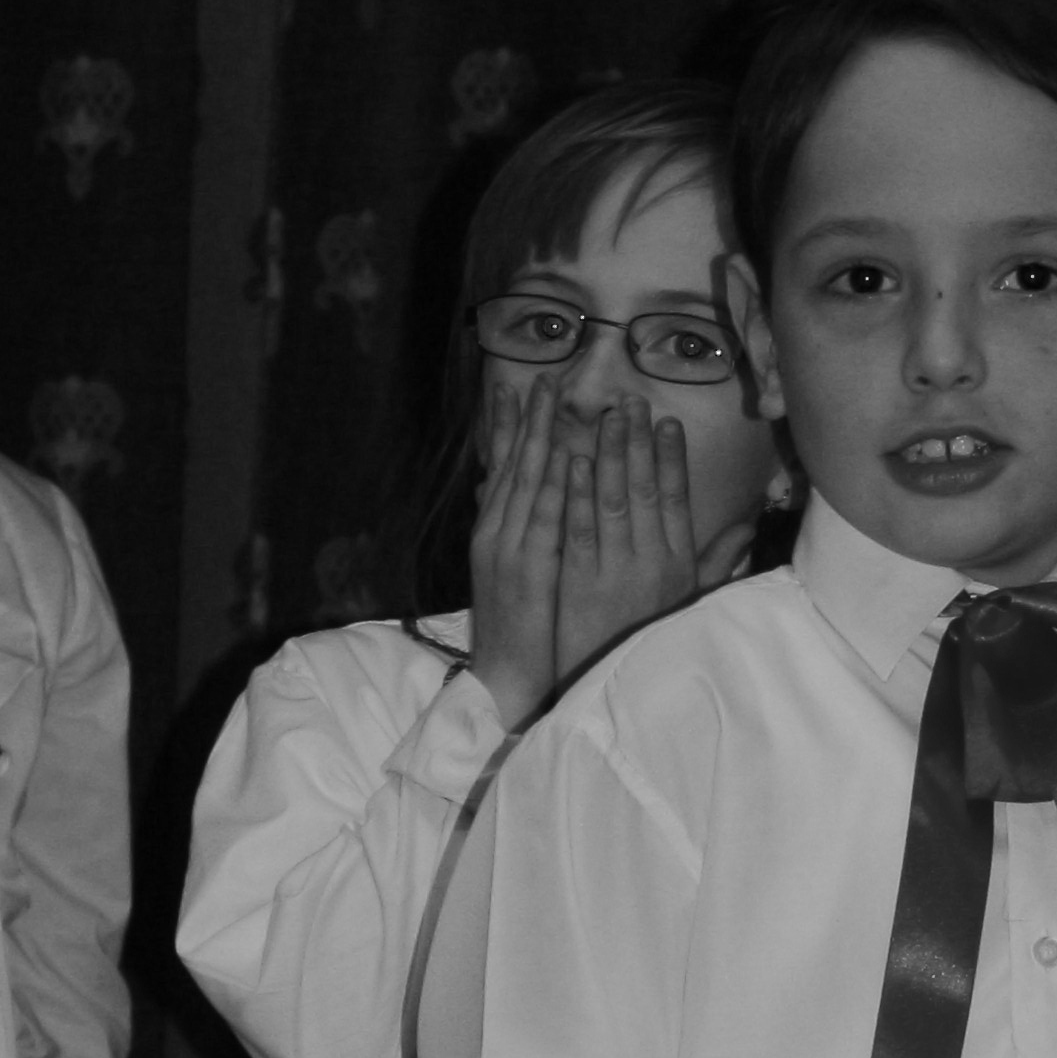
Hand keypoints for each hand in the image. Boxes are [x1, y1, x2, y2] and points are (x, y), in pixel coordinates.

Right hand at [465, 376, 564, 731]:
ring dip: (537, 437)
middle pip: (510, 466)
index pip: (505, 472)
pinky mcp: (525, 571)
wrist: (502, 680)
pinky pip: (541, 520)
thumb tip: (511, 498)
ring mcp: (507, 550)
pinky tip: (562, 458)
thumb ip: (515, 534)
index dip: (513, 430)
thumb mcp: (514, 577)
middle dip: (524, 420)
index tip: (519, 391)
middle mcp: (495, 534)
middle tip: (537, 377)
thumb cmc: (519, 634)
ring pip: (524, 482)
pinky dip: (550, 487)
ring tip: (547, 397)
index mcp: (495, 534)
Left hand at [544, 392, 708, 694]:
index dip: (672, 458)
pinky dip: (576, 493)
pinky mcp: (579, 585)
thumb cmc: (651, 643)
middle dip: (638, 442)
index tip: (666, 422)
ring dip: (609, 455)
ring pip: (612, 501)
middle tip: (630, 401)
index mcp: (678, 564)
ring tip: (605, 416)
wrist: (612, 690)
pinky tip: (573, 461)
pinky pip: (579, 530)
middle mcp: (650, 563)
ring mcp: (614, 572)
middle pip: (646, 491)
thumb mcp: (691, 604)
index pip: (676, 500)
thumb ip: (717, 563)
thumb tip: (748, 528)